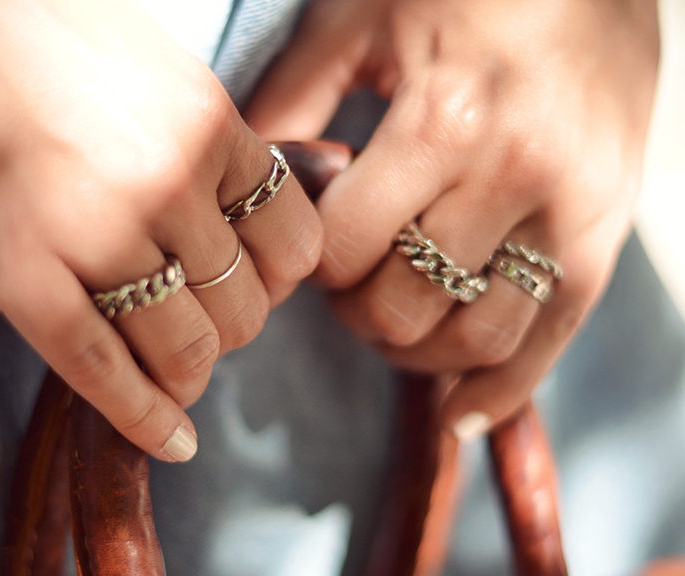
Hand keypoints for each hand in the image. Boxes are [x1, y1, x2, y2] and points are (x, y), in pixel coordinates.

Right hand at [0, 0, 321, 459]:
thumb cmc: (31, 24)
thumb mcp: (153, 65)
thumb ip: (210, 134)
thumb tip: (274, 185)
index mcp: (205, 123)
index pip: (291, 240)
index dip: (277, 282)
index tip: (251, 288)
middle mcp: (164, 178)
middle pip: (241, 306)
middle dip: (229, 333)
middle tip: (199, 329)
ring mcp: (91, 227)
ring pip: (181, 346)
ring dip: (187, 376)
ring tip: (177, 378)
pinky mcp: (11, 267)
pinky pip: (99, 367)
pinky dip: (142, 418)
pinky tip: (171, 440)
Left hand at [245, 0, 658, 436]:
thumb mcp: (360, 20)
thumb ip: (292, 100)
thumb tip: (244, 177)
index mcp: (442, 121)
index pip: (347, 252)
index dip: (311, 268)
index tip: (309, 254)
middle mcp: (512, 177)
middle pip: (402, 306)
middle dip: (355, 313)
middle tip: (347, 286)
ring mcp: (568, 214)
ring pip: (474, 338)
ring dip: (413, 352)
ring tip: (391, 323)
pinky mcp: (604, 234)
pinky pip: (551, 341)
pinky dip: (501, 392)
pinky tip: (457, 414)